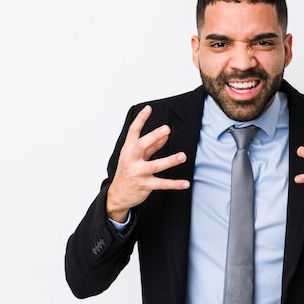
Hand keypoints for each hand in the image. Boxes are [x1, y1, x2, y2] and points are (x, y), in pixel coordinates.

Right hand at [106, 105, 189, 221]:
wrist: (117, 195)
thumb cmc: (127, 172)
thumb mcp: (135, 157)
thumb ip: (151, 147)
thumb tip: (164, 136)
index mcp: (128, 150)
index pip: (133, 132)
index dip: (140, 119)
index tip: (148, 108)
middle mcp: (131, 160)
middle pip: (141, 146)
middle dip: (153, 136)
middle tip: (167, 129)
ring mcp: (137, 173)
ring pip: (154, 166)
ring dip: (169, 161)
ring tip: (182, 156)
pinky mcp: (144, 185)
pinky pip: (161, 184)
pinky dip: (174, 184)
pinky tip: (185, 183)